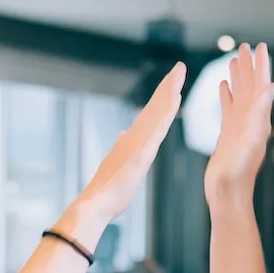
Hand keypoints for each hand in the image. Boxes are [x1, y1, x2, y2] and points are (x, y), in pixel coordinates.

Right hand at [64, 62, 184, 233]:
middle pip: (155, 107)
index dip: (162, 98)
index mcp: (133, 142)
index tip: (172, 85)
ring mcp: (137, 143)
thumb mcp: (120, 166)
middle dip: (168, 86)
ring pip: (157, 111)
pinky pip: (156, 127)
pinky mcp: (140, 152)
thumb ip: (123, 149)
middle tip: (179, 67)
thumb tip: (124, 135)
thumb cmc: (108, 193)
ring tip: (179, 73)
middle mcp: (134, 137)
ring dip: (168, 90)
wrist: (95, 205)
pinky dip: (165, 111)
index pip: (151, 116)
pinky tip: (174, 99)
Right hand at [203, 42, 273, 208]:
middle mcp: (252, 121)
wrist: (228, 195)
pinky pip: (229, 109)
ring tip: (233, 60)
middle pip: (250, 87)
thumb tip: (271, 86)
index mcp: (258, 120)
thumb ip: (258, 114)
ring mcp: (240, 128)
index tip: (260, 46)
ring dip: (238, 78)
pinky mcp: (228, 135)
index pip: (260, 86)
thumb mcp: (248, 140)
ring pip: (239, 96)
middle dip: (248, 66)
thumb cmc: (237, 173)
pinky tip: (223, 87)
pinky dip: (227, 96)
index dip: (260, 65)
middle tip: (245, 46)